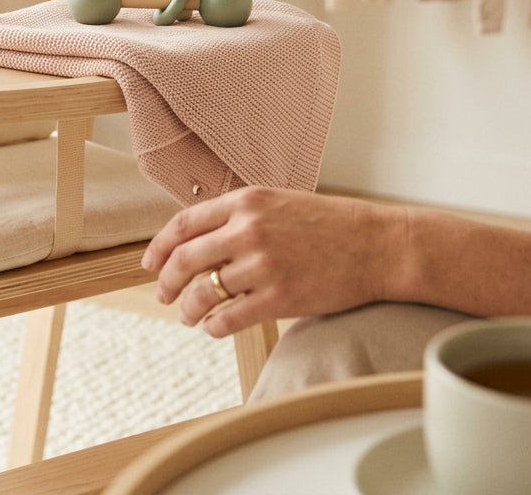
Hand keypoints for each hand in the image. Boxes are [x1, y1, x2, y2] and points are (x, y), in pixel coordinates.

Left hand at [140, 186, 401, 336]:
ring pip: (203, 292)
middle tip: (162, 295)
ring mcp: (263, 264)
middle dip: (166, 281)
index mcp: (246, 201)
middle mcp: (249, 230)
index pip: (183, 224)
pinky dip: (213, 326)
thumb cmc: (331, 226)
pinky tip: (214, 327)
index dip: (159, 247)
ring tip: (188, 316)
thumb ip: (240, 216)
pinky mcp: (280, 297)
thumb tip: (197, 240)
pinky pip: (229, 317)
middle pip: (185, 259)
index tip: (150, 264)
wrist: (380, 245)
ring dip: (189, 308)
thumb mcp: (279, 204)